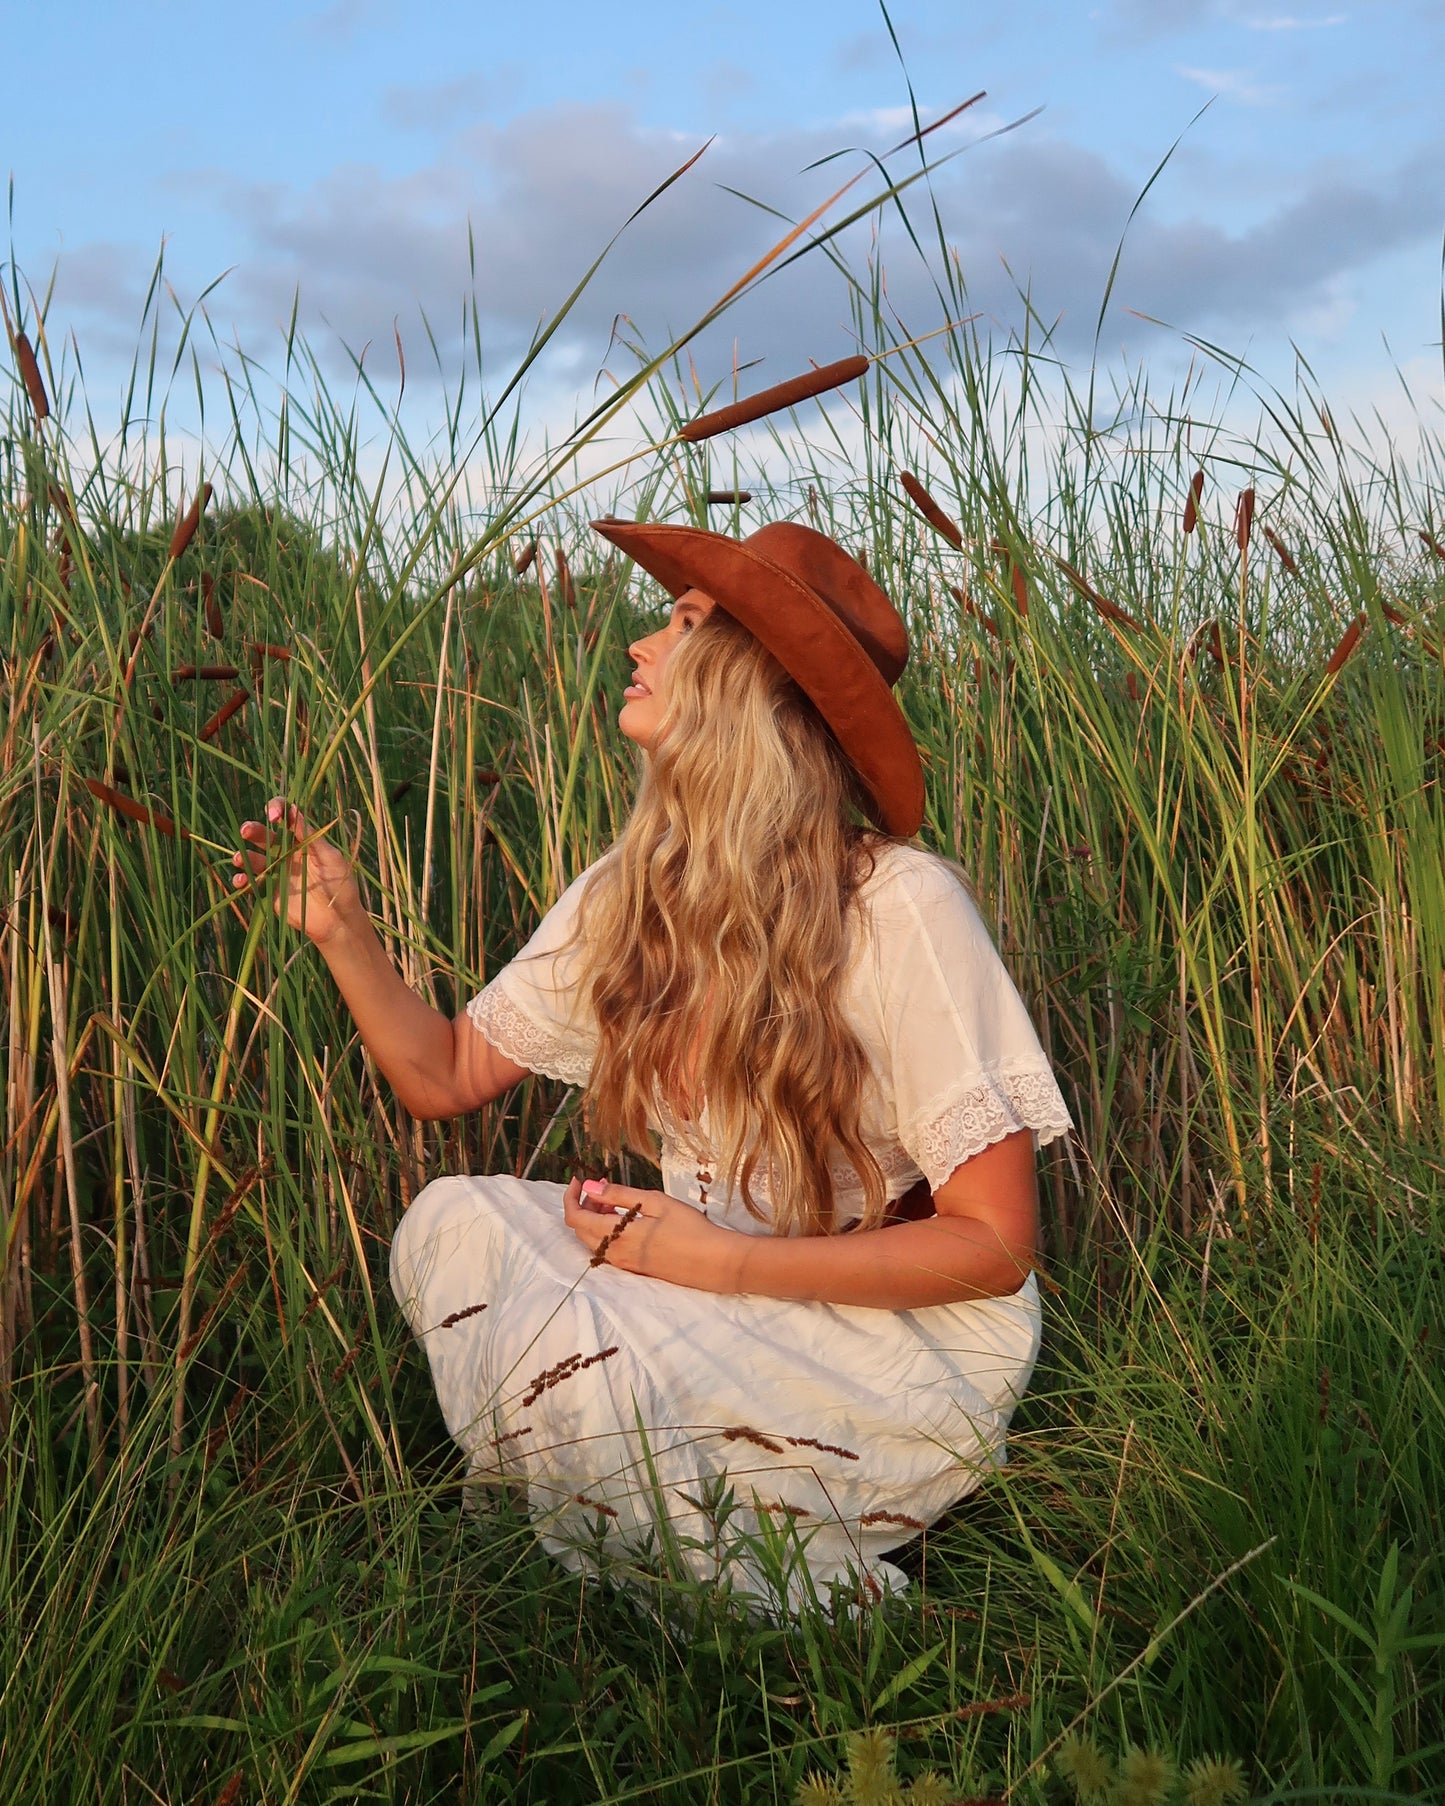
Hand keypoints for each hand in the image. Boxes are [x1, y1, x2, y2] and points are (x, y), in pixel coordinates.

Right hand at [232, 798, 360, 947]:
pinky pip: (250, 882)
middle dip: (253, 829)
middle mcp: (286, 852)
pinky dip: (241, 880)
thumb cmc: (341, 885)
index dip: (277, 809)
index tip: (273, 816)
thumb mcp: (330, 858)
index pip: (286, 816)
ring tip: (239, 859)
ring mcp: (276, 871)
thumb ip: (311, 837)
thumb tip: (294, 810)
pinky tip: (241, 881)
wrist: (337, 921)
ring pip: (252, 858)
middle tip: (246, 830)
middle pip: (263, 835)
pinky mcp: (269, 890)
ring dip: (243, 856)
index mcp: (303, 839)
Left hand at [563, 1175, 737, 1290]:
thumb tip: (589, 1187)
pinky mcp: (635, 1269)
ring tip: (614, 1201)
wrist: (715, 1262)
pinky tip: (626, 1220)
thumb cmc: (689, 1228)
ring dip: (595, 1219)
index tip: (579, 1180)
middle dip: (583, 1206)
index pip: (575, 1218)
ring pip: (593, 1241)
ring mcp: (625, 1264)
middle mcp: (615, 1254)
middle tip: (601, 1188)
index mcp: (616, 1235)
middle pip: (580, 1231)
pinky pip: (608, 1250)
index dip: (570, 1197)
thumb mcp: (654, 1202)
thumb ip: (619, 1194)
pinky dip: (607, 1232)